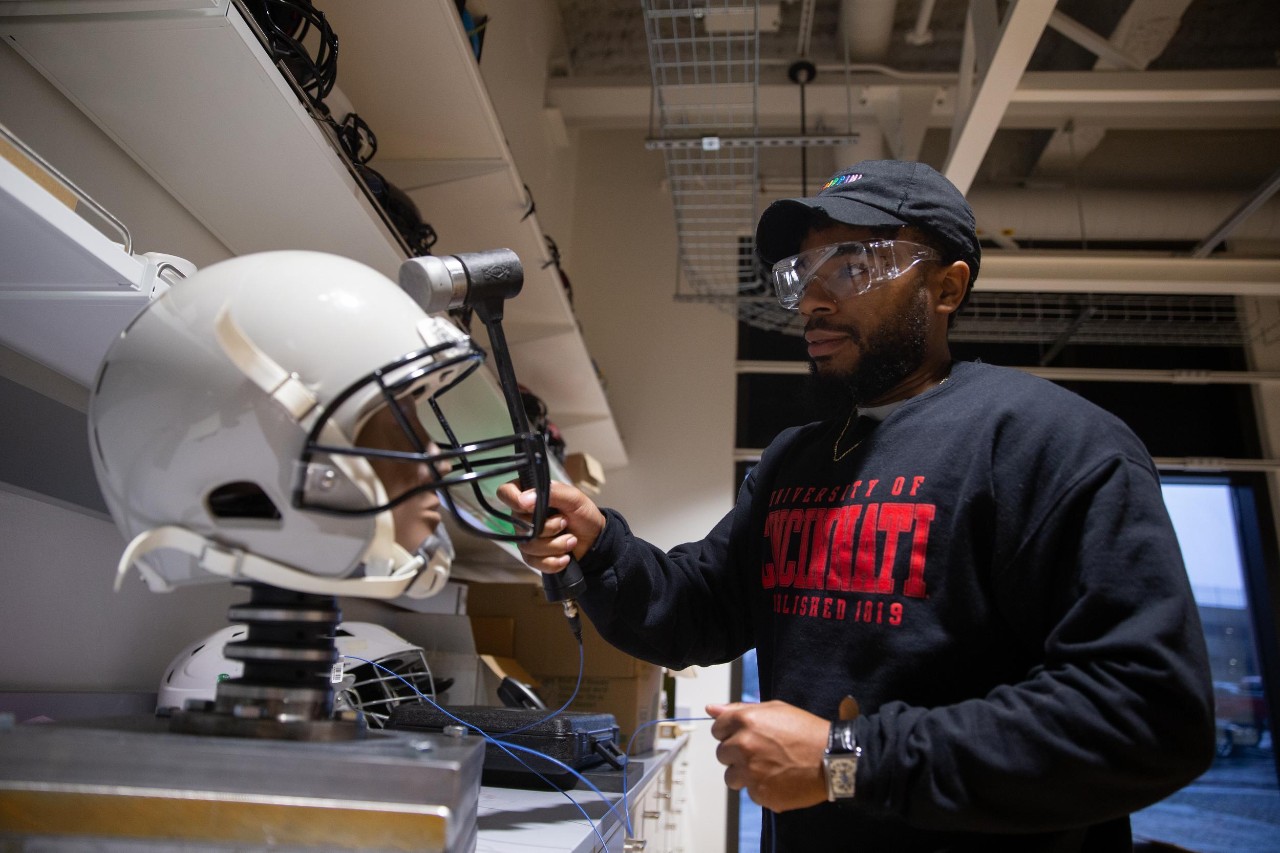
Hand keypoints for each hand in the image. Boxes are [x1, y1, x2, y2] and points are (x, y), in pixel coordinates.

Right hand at [496, 480, 606, 572]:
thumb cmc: (582, 513)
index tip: (529, 506)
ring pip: (528, 546)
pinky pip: (534, 563)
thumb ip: (552, 493)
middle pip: (520, 526)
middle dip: (548, 528)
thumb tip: (525, 499)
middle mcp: (523, 516)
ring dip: (555, 545)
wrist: (594, 539)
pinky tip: (566, 557)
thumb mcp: (573, 497)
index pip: (505, 492)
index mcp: (530, 495)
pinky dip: (553, 562)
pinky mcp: (532, 557)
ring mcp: (526, 537)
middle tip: (565, 523)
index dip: (513, 500)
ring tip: (571, 540)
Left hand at [707, 700, 829, 811]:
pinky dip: (762, 789)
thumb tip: (711, 709)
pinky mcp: (760, 794)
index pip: (717, 729)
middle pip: (722, 754)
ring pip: (731, 777)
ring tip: (770, 768)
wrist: (832, 759)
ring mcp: (750, 772)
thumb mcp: (775, 710)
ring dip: (745, 774)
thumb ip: (739, 709)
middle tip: (762, 753)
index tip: (744, 737)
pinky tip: (780, 779)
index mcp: (745, 721)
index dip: (731, 733)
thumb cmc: (807, 732)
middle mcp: (743, 746)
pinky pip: (750, 793)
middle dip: (737, 754)